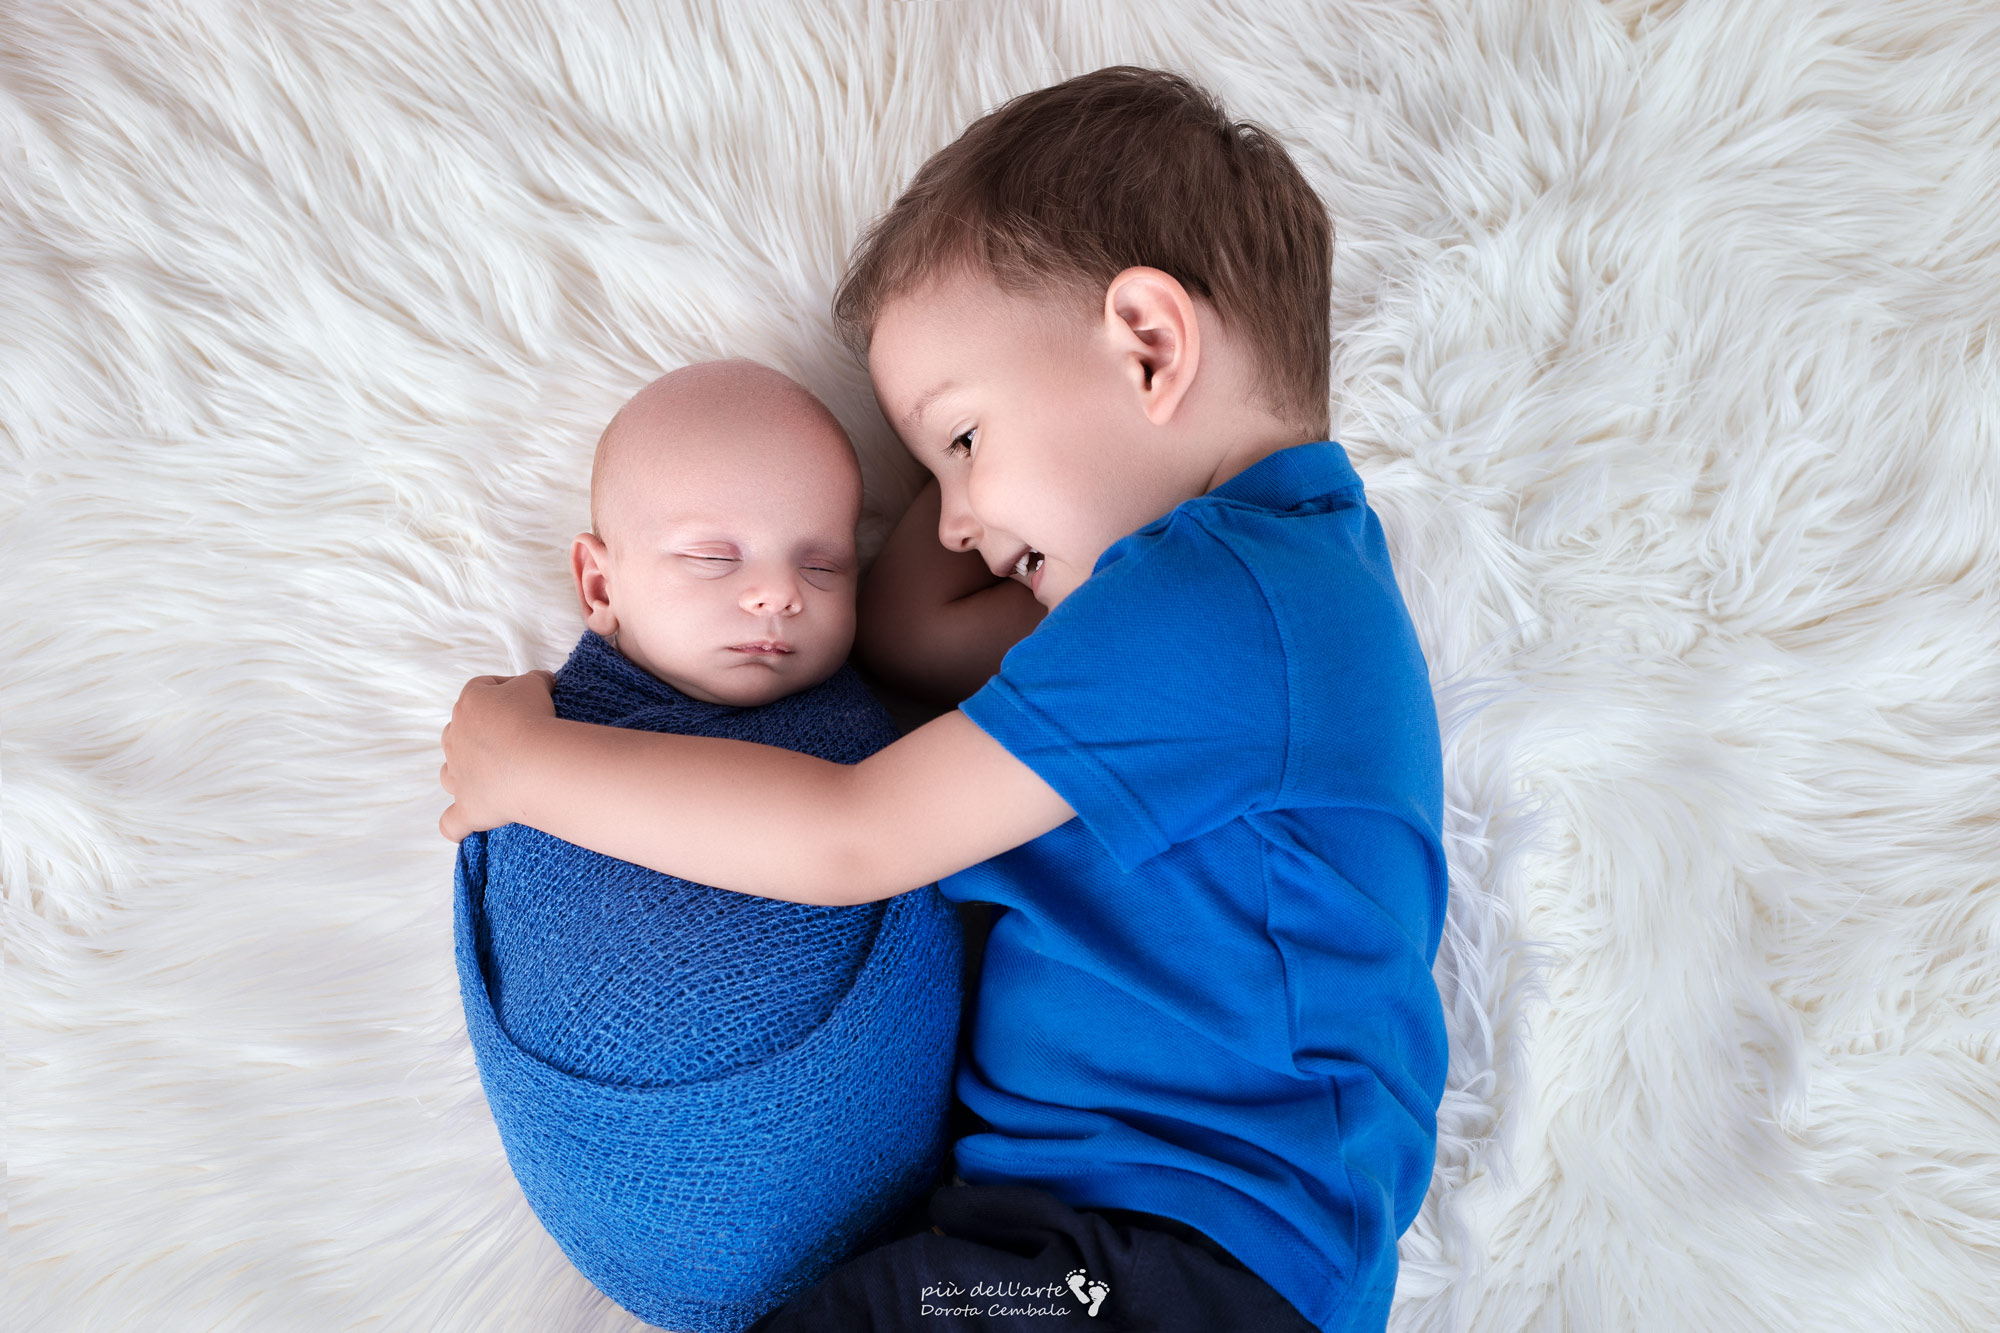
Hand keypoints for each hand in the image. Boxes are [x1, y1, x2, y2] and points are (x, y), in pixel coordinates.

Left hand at [438, 670, 554, 841]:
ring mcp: (458, 774)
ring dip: (463, 772)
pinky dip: (455, 824)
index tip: (526, 698)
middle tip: (514, 738)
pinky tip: (461, 826)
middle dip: (480, 733)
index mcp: (470, 703)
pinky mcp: (466, 807)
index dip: (503, 690)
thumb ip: (535, 679)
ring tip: (490, 775)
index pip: (481, 688)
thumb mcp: (536, 685)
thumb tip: (542, 680)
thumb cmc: (531, 720)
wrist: (531, 762)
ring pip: (450, 772)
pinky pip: (452, 821)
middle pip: (460, 731)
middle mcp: (456, 737)